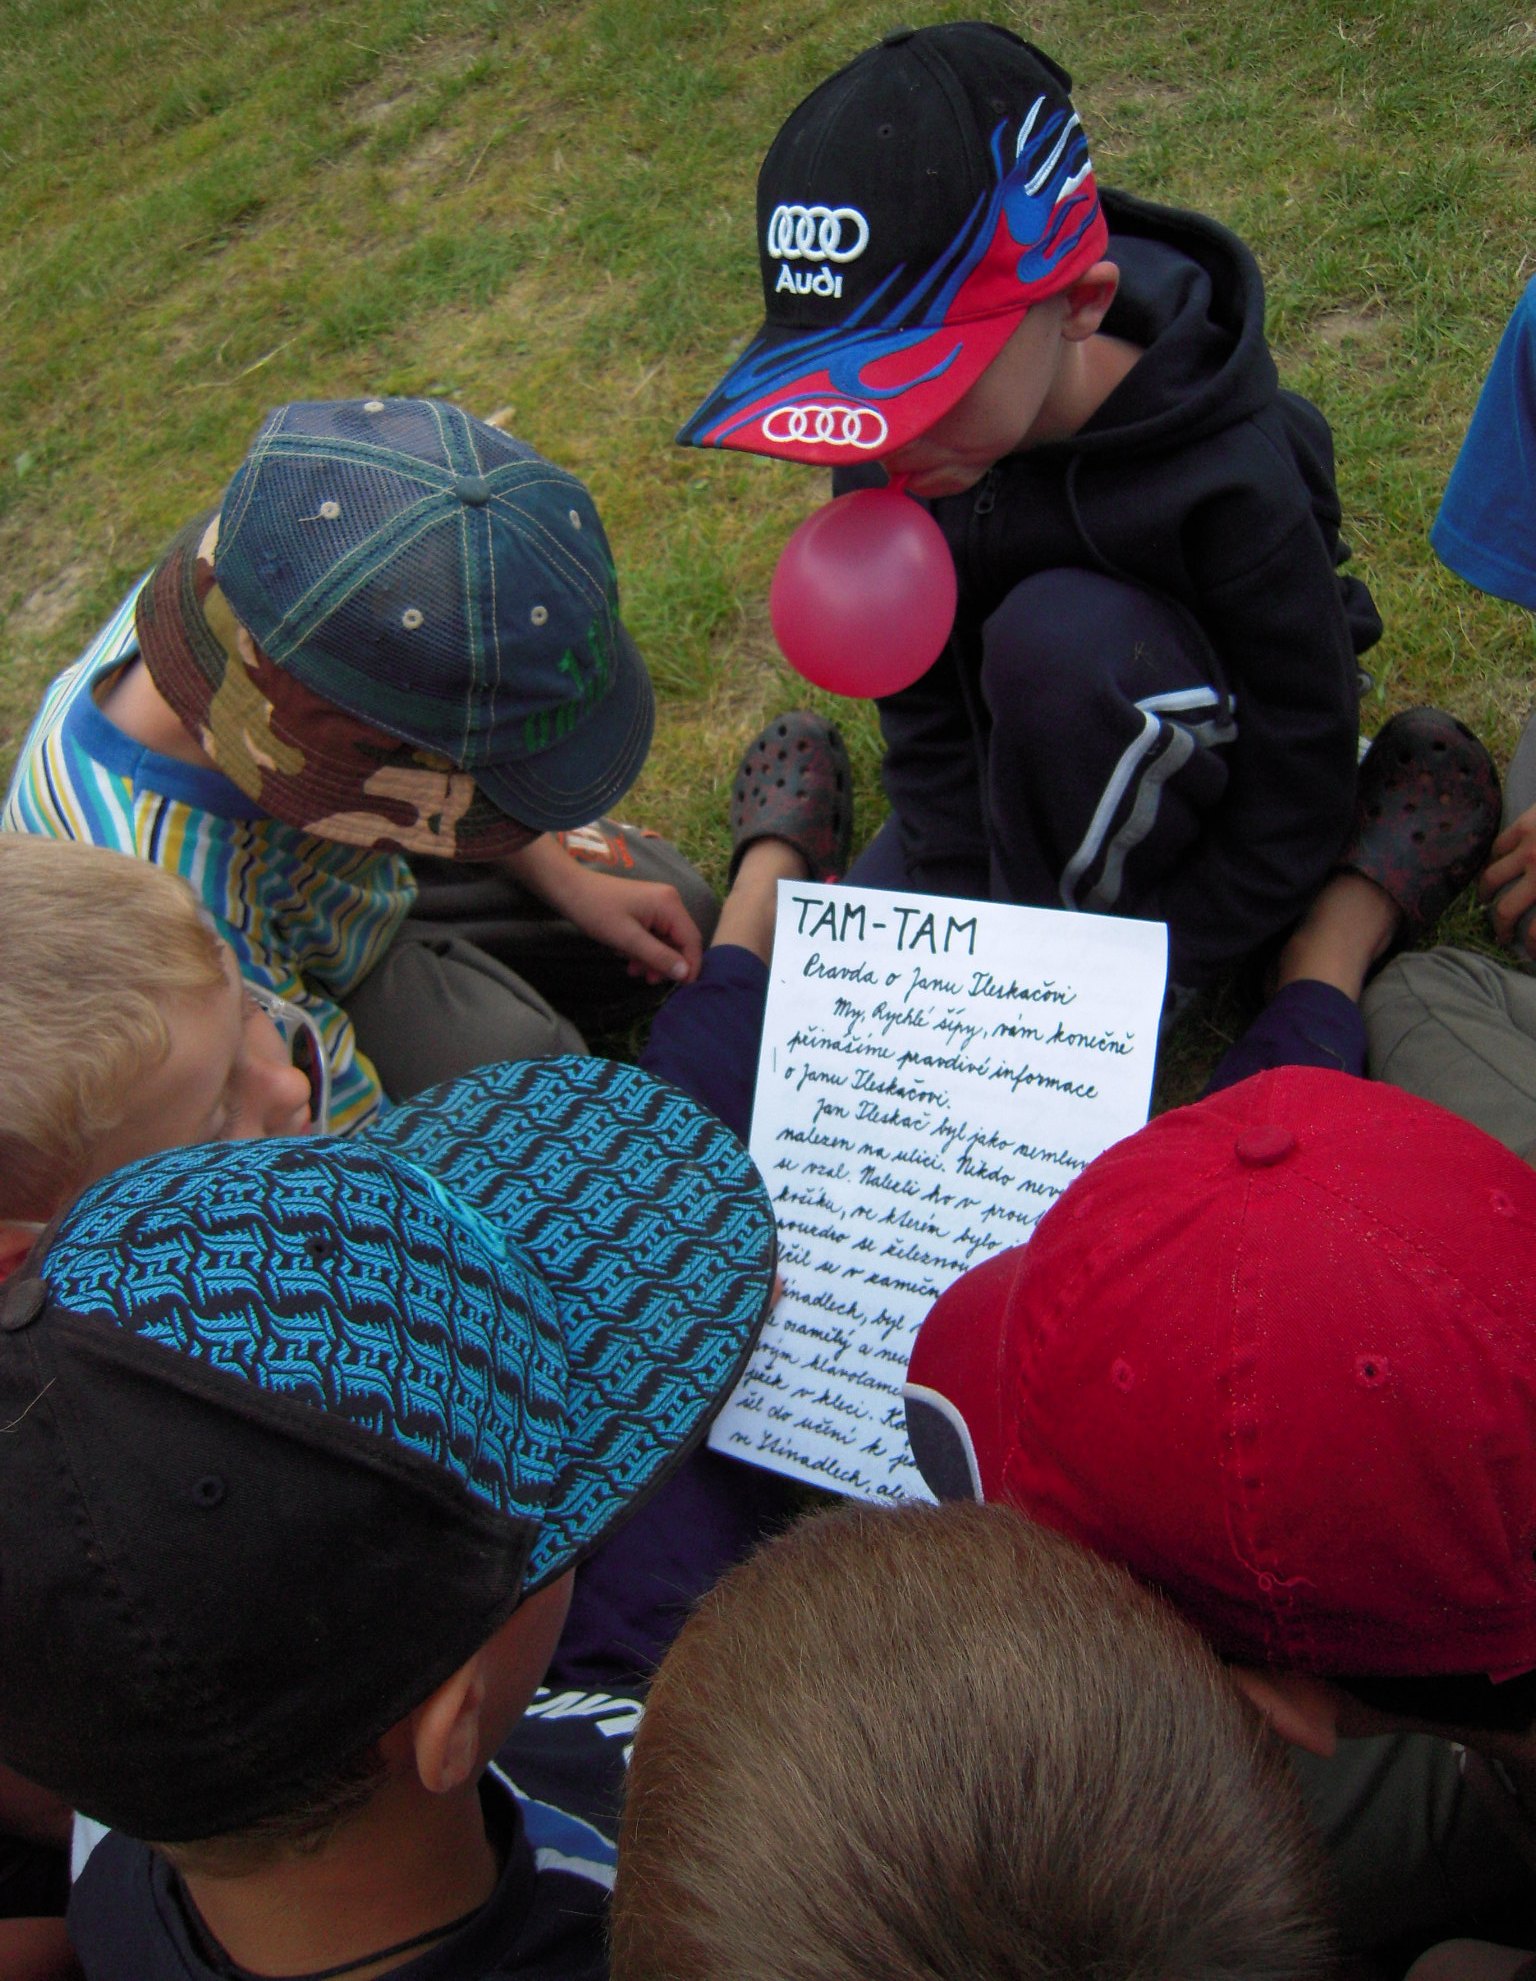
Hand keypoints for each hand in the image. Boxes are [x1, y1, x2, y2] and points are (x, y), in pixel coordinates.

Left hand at [561, 870, 704, 984]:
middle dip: (667, 963)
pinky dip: (644, 949)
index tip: (681, 987)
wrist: (570, 889)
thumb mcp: (628, 939)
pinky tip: (628, 958)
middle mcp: (669, 902)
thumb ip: (659, 957)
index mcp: (670, 905)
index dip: (690, 965)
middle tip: (649, 980)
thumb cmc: (597, 912)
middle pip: (680, 941)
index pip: (692, 939)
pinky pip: (654, 934)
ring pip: (666, 940)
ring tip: (634, 971)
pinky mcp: (646, 909)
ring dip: (653, 959)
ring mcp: (657, 904)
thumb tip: (685, 974)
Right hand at [1479, 801, 1535, 957]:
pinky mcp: (1524, 825)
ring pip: (1492, 878)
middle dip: (1501, 928)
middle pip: (1506, 911)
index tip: (1531, 953)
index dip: (1532, 949)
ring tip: (1486, 900)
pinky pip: (1498, 848)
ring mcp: (1529, 849)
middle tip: (1502, 935)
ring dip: (1486, 894)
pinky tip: (1496, 865)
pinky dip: (1493, 859)